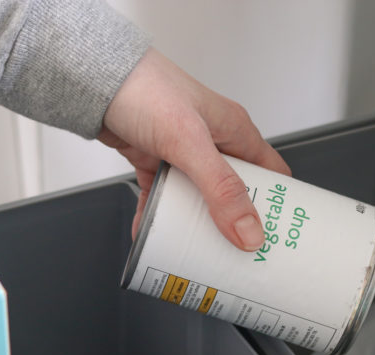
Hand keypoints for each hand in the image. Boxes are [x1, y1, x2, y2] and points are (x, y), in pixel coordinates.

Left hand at [99, 48, 290, 250]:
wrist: (93, 78)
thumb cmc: (144, 90)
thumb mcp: (190, 142)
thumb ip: (220, 189)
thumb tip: (249, 232)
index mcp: (235, 131)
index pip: (272, 174)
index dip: (281, 205)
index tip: (280, 236)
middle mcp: (214, 143)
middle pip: (237, 194)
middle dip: (237, 225)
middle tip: (239, 256)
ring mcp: (184, 155)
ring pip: (200, 200)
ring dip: (195, 226)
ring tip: (196, 252)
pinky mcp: (157, 162)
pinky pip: (165, 198)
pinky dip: (160, 217)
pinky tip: (155, 235)